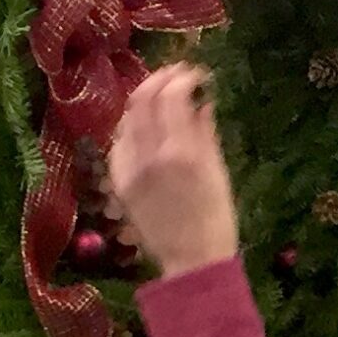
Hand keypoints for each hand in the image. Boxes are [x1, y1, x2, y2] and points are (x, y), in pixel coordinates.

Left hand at [110, 63, 238, 278]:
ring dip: (144, 101)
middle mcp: (149, 155)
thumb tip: (201, 103)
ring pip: (127, 118)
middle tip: (175, 77)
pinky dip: (132, 128)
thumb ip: (205, 134)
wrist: (192, 262)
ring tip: (161, 99)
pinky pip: (120, 143)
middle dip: (159, 80)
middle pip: (142, 99)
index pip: (171, 96)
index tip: (195, 74)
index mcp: (181, 152)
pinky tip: (146, 130)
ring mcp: (129, 168)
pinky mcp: (119, 181)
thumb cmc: (216, 221)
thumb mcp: (218, 174)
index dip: (182, 77)